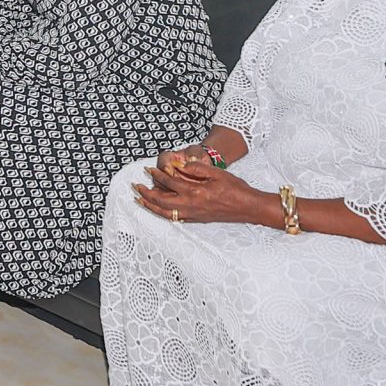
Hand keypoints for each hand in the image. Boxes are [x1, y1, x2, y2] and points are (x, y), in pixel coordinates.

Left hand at [134, 153, 263, 225]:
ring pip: (164, 212)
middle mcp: (191, 205)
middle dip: (145, 193)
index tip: (148, 170)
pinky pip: (174, 218)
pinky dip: (162, 213)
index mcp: (194, 192)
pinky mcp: (197, 219)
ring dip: (150, 205)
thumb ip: (197, 168)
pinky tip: (158, 209)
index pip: (169, 182)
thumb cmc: (236, 189)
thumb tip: (180, 165)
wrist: (249, 207)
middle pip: (160, 200)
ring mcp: (193, 214)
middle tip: (136, 186)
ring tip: (140, 199)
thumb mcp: (217, 173)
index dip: (157, 175)